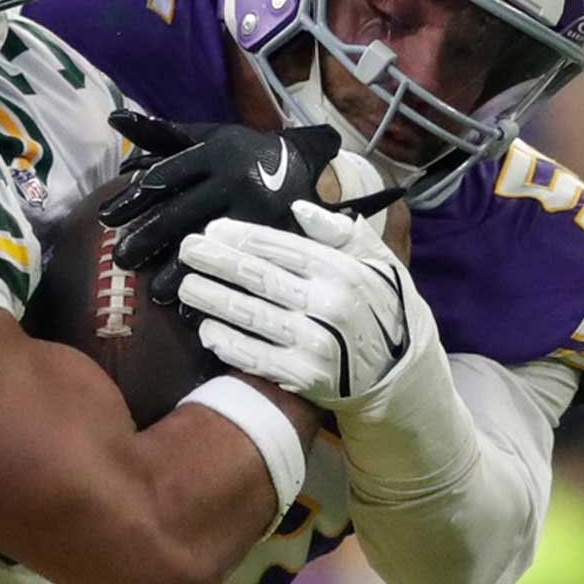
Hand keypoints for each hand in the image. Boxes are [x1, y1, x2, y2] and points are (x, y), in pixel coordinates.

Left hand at [99, 111, 342, 277]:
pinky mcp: (280, 237)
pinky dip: (216, 287)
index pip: (165, 177)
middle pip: (180, 214)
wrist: (306, 162)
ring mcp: (259, 210)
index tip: (105, 218)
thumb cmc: (241, 152)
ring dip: (177, 274)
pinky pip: (242, 267)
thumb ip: (160, 134)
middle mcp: (236, 178)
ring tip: (154, 293)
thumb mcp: (206, 137)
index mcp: (215, 152)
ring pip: (209, 246)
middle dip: (145, 240)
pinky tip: (196, 305)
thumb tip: (115, 118)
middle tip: (120, 260)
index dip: (131, 199)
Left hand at [175, 201, 426, 408]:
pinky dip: (228, 343)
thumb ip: (340, 232)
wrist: (399, 372)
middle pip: (259, 277)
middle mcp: (329, 305)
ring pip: (251, 315)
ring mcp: (315, 343)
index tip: (212, 229)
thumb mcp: (376, 261)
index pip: (282, 248)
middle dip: (218, 261)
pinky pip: (257, 356)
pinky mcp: (305, 376)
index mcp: (342, 271)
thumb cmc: (380, 305)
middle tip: (187, 250)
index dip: (243, 237)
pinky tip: (206, 329)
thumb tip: (299, 207)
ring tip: (185, 286)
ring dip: (212, 299)